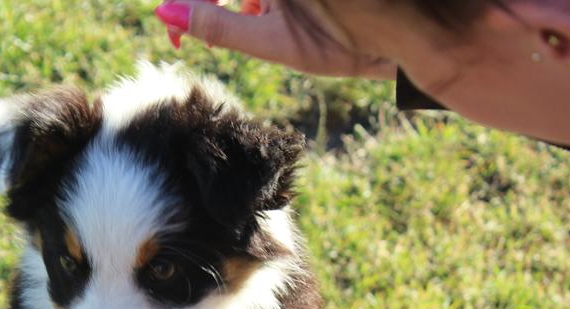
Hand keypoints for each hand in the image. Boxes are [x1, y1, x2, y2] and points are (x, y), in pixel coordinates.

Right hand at [154, 0, 395, 78]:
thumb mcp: (272, 42)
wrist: (404, 32)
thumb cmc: (342, 43)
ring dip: (237, 2)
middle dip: (206, 6)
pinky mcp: (293, 0)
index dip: (183, 8)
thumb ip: (216, 25)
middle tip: (196, 34)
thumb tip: (165, 12)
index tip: (174, 33)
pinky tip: (270, 9)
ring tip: (254, 20)